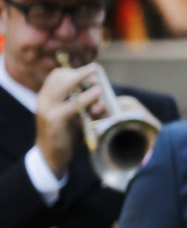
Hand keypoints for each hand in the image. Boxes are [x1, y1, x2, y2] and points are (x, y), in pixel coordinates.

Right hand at [34, 63, 101, 177]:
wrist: (51, 156)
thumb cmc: (66, 134)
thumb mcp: (73, 115)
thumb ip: (82, 103)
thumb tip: (101, 90)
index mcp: (46, 97)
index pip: (57, 75)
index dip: (75, 71)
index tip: (91, 71)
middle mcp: (44, 100)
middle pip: (60, 77)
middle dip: (80, 73)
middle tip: (96, 74)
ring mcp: (47, 109)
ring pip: (64, 86)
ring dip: (83, 81)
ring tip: (99, 85)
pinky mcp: (55, 120)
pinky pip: (73, 105)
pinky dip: (87, 98)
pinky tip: (97, 96)